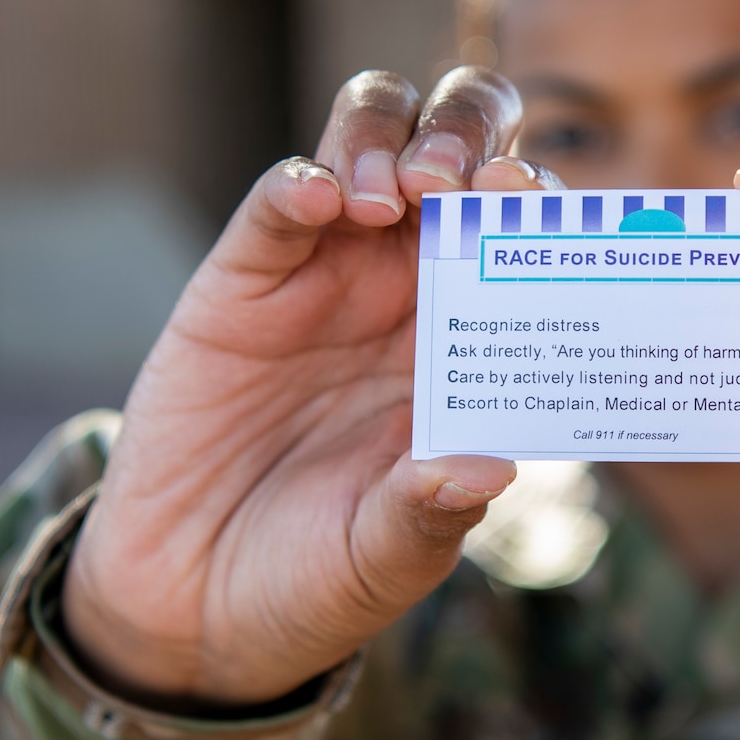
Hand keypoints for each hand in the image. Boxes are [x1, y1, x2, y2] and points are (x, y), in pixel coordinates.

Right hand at [63, 69, 554, 704]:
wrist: (192, 607)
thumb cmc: (316, 577)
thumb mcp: (385, 560)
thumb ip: (429, 513)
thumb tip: (490, 467)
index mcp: (474, 341)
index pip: (526, 234)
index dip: (545, 205)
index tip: (547, 213)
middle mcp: (409, 287)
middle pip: (458, 148)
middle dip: (472, 133)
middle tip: (465, 184)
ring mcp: (325, 273)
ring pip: (372, 140)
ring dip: (393, 140)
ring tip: (397, 194)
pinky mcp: (242, 282)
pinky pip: (277, 201)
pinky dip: (302, 181)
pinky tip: (322, 200)